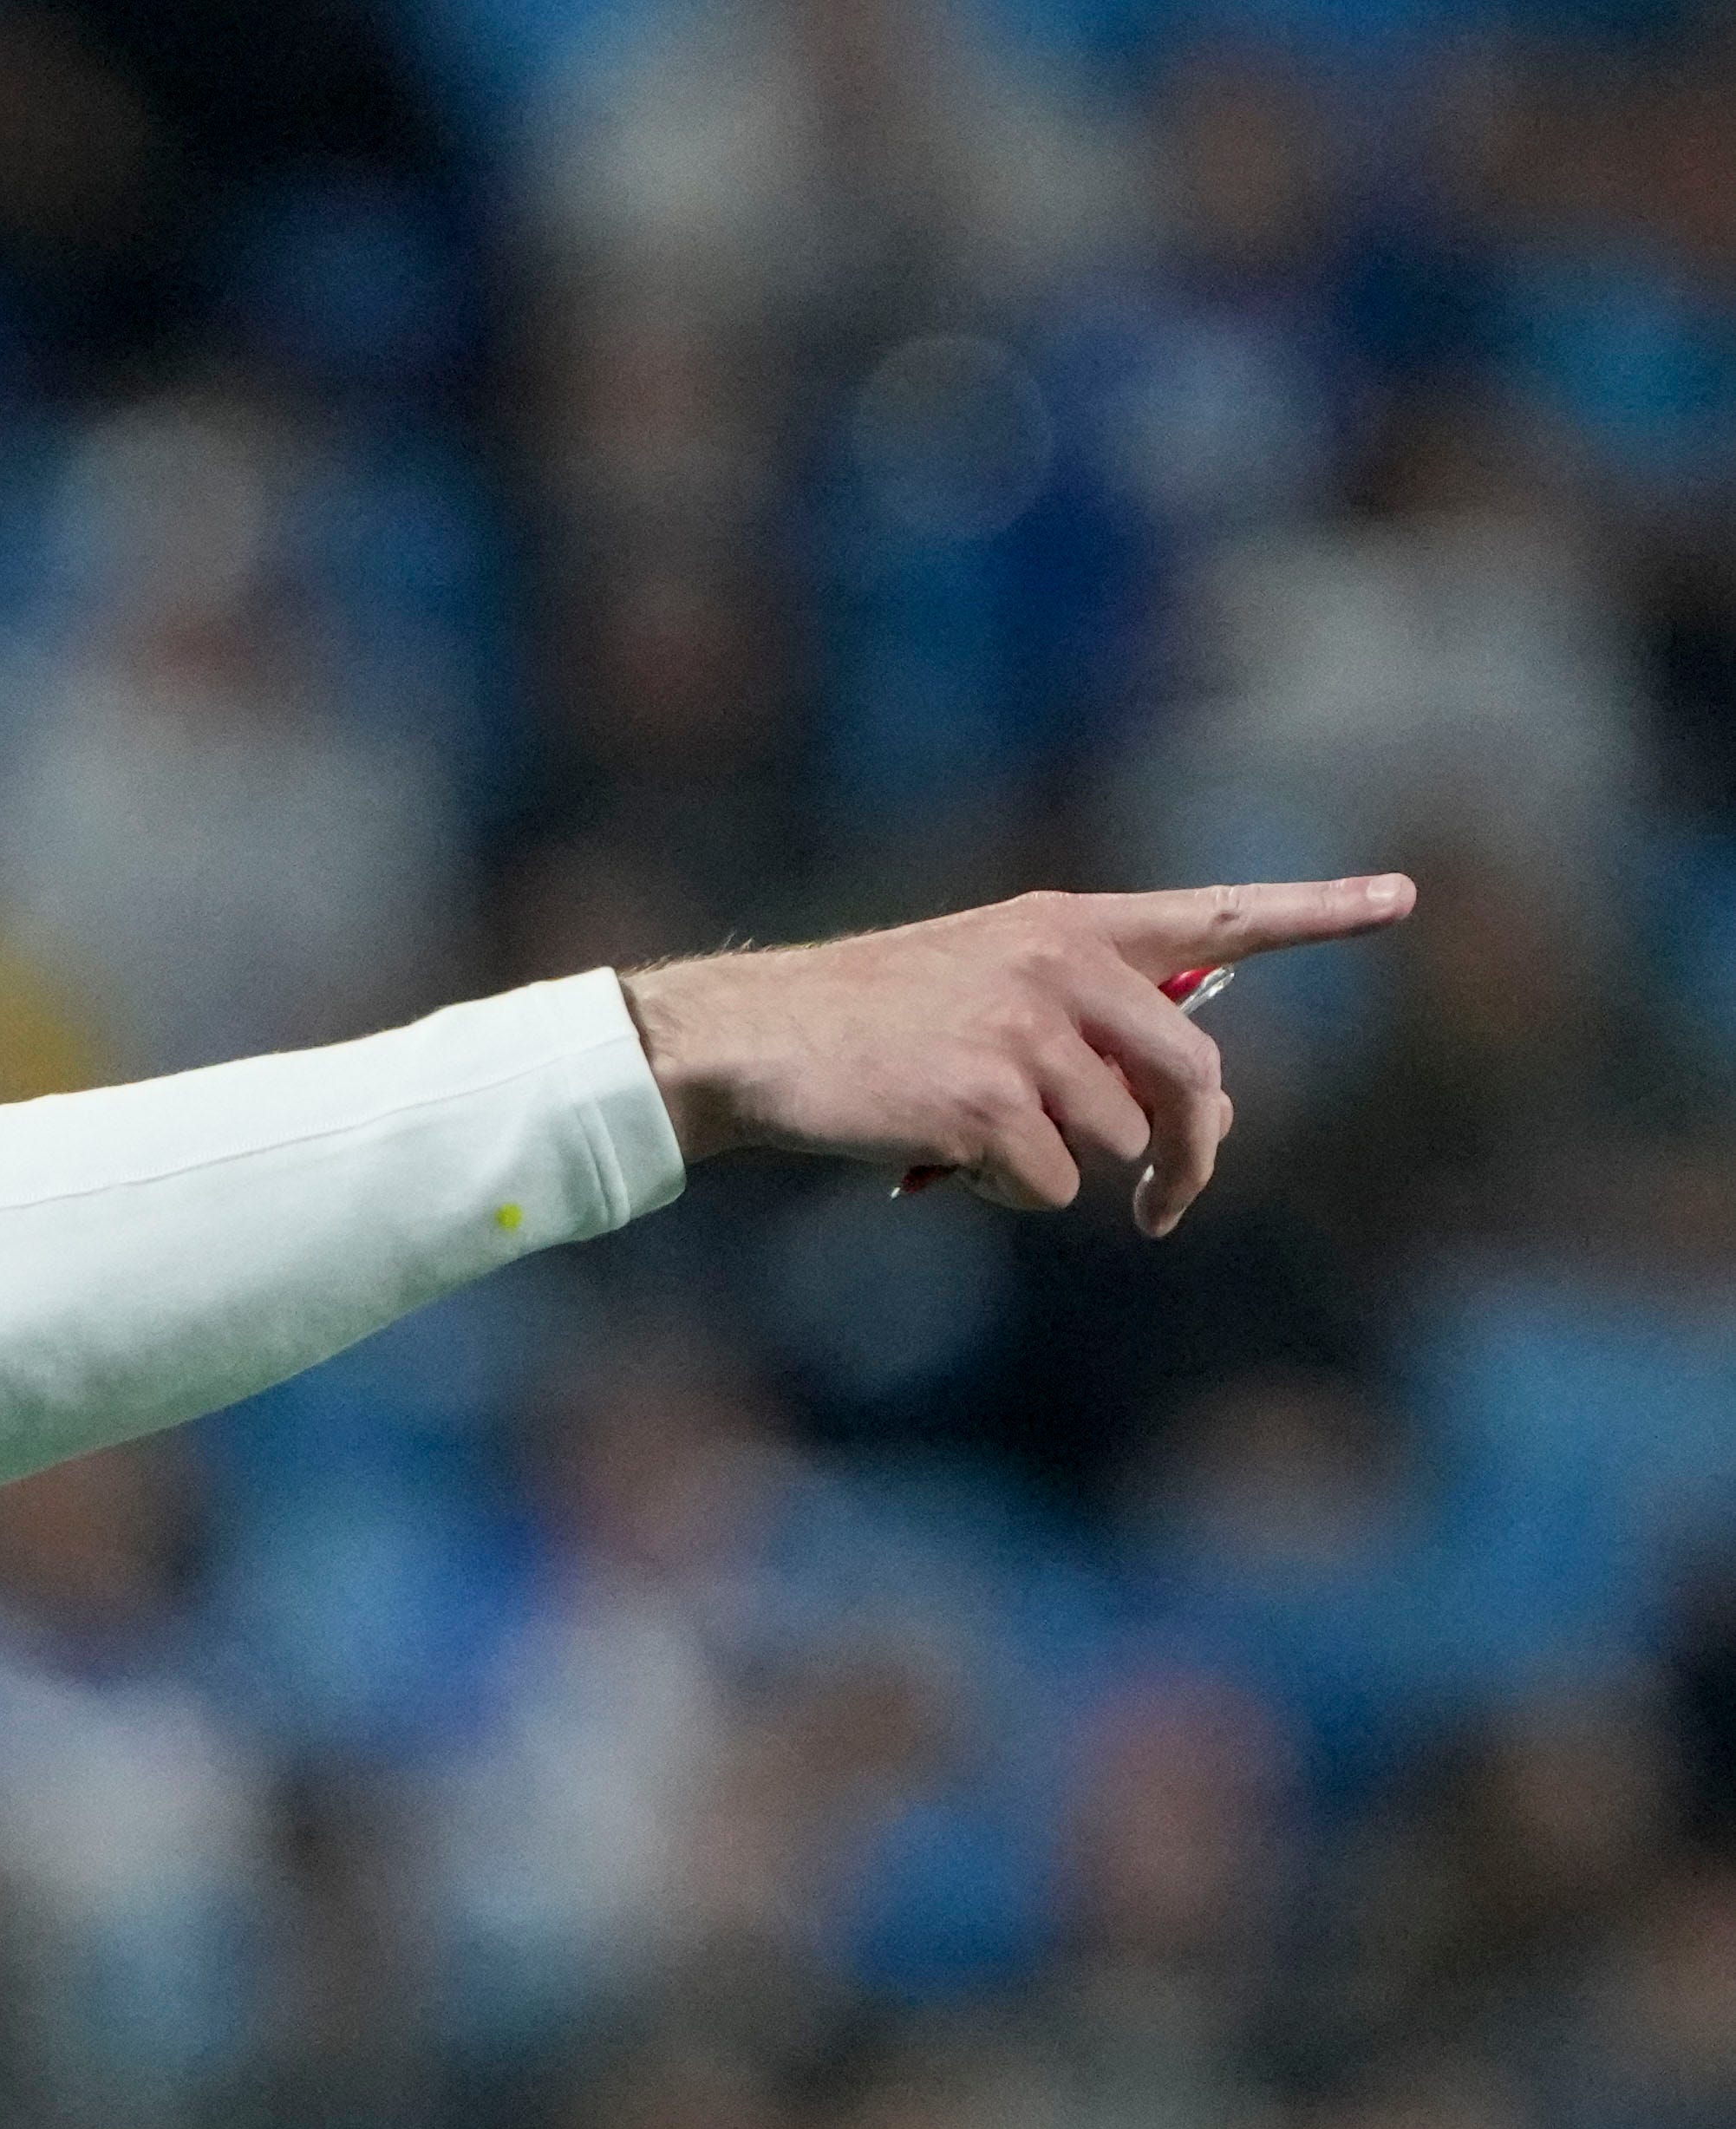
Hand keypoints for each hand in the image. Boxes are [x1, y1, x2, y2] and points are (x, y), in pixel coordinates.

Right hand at [615, 877, 1416, 1235]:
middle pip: (1191, 1078)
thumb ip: (1078, 1012)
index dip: (1313, 914)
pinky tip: (933, 1155)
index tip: (1400, 899)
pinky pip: (1048, 1187)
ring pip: (1113, 1143)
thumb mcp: (979, 981)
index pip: (1211, 916)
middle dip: (1188, 1154)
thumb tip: (1167, 1091)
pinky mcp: (988, 1101)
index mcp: (1064, 926)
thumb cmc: (861, 1025)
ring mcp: (1025, 1033)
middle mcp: (1059, 966)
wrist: (752, 1037)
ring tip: (965, 1135)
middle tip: (1167, 1205)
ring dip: (1053, 1165)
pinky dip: (1000, 1192)